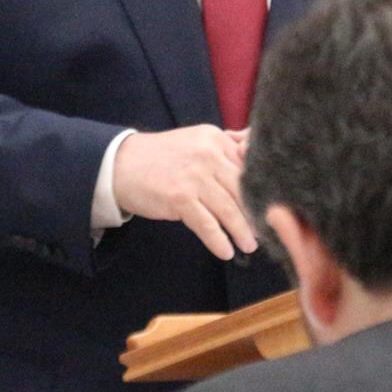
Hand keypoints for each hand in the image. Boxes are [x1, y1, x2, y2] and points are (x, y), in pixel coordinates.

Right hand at [113, 126, 257, 260]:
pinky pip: (207, 225)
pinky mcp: (180, 198)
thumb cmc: (161, 157)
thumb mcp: (195, 140)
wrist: (120, 165)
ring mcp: (194, 177)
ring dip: (242, 231)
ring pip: (229, 209)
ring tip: (250, 245)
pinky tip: (226, 251)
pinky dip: (219, 241)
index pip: (248, 166)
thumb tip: (254, 149)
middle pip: (243, 189)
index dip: (261, 188)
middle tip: (266, 230)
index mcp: (215, 139)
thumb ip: (225, 145)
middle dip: (256, 213)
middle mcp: (208, 154)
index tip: (272, 206)